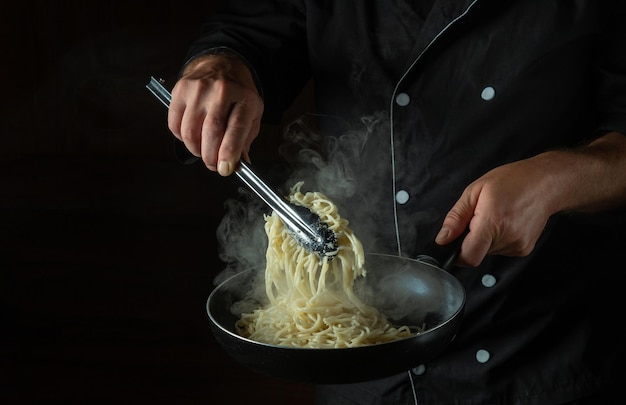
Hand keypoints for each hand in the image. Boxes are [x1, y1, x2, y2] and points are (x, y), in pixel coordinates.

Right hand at [168, 53, 263, 175]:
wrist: (221, 64)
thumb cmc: (238, 95)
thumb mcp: (252, 114)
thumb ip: (244, 140)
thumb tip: (236, 165)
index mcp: (245, 98)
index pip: (236, 128)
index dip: (229, 152)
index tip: (225, 169)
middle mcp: (221, 90)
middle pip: (211, 132)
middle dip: (211, 156)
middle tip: (214, 165)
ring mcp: (198, 89)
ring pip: (190, 131)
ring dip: (195, 149)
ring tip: (203, 151)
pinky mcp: (180, 90)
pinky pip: (175, 125)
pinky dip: (182, 138)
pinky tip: (192, 137)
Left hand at [435, 157, 556, 266]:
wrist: (546, 183)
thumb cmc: (513, 180)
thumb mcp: (475, 190)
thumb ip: (456, 217)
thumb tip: (443, 239)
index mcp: (492, 221)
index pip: (469, 257)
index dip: (456, 254)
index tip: (453, 243)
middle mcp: (507, 238)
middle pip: (476, 253)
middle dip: (471, 239)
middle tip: (479, 217)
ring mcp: (518, 246)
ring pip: (487, 252)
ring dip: (485, 239)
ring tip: (495, 216)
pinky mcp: (524, 249)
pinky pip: (500, 250)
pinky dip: (496, 240)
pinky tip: (505, 222)